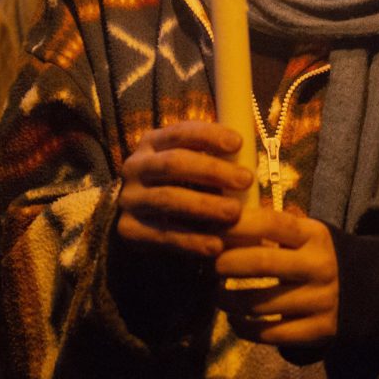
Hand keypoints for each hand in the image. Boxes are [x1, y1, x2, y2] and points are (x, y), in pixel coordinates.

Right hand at [117, 120, 253, 257]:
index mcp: (152, 143)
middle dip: (212, 171)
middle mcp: (135, 167)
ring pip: (168, 199)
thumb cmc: (179, 185)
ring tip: (235, 213)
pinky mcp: (129, 230)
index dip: (209, 135)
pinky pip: (164, 235)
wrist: (140, 219)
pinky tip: (216, 245)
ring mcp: (130, 198)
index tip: (238, 143)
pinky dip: (192, 241)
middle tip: (246, 180)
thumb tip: (249, 155)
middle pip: (174, 163)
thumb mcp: (188, 163)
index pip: (180, 133)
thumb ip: (212, 157)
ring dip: (205, 206)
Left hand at [215, 206, 337, 347]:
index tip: (212, 231)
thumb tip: (223, 221)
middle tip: (211, 266)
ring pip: (260, 304)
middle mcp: (319, 265)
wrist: (363, 291)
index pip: (271, 223)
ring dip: (229, 301)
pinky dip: (244, 329)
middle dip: (227, 264)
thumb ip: (271, 228)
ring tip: (219, 296)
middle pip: (262, 262)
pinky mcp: (318, 330)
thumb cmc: (317, 256)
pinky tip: (236, 320)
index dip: (237, 225)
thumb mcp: (305, 234)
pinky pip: (270, 334)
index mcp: (314, 235)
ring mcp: (320, 300)